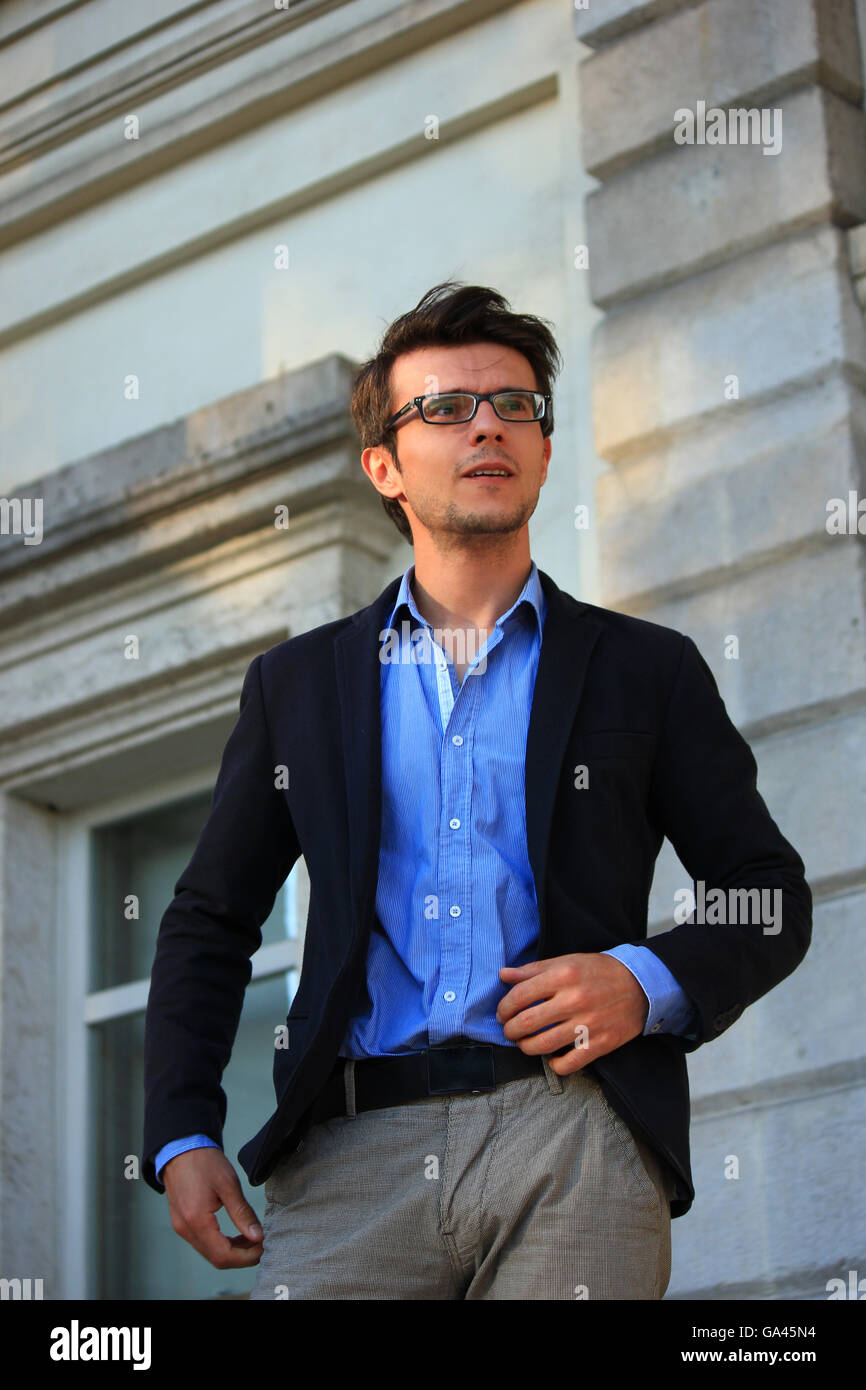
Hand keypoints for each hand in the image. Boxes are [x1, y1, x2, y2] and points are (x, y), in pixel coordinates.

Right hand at [162, 1147, 263, 1268]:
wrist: (181, 1148)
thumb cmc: (204, 1162)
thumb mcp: (229, 1184)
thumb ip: (243, 1213)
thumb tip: (258, 1236)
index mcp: (196, 1220)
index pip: (223, 1255)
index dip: (246, 1257)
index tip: (263, 1246)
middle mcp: (185, 1229)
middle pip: (216, 1259)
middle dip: (242, 1256)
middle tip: (261, 1243)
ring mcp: (181, 1227)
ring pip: (210, 1253)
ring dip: (233, 1251)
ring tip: (252, 1238)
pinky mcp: (182, 1223)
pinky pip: (203, 1243)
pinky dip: (221, 1244)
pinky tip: (237, 1235)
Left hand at [496, 952, 648, 1075]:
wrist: (641, 984)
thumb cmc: (599, 971)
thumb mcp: (567, 961)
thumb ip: (533, 969)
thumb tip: (503, 975)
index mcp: (563, 976)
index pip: (519, 996)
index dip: (504, 1008)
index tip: (503, 1013)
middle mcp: (574, 1000)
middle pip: (526, 1023)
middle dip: (510, 1031)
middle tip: (509, 1031)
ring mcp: (588, 1024)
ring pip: (543, 1045)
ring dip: (526, 1047)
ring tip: (525, 1043)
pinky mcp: (600, 1044)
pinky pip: (569, 1064)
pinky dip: (555, 1065)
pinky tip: (552, 1057)